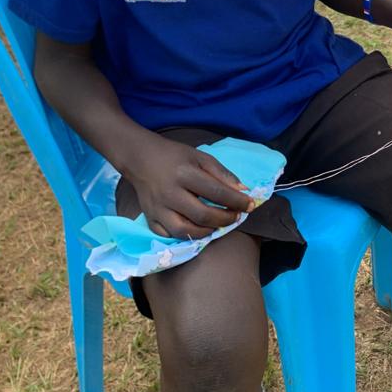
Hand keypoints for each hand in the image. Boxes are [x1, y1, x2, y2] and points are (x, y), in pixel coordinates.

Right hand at [127, 135, 253, 239]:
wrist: (141, 158)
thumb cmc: (174, 156)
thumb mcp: (200, 157)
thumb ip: (222, 174)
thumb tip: (243, 191)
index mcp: (185, 173)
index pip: (216, 192)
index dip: (236, 201)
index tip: (250, 205)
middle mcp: (170, 193)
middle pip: (202, 215)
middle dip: (225, 219)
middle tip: (236, 217)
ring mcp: (158, 208)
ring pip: (185, 231)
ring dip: (207, 232)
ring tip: (218, 225)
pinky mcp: (149, 218)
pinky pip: (169, 236)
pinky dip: (186, 236)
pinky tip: (197, 228)